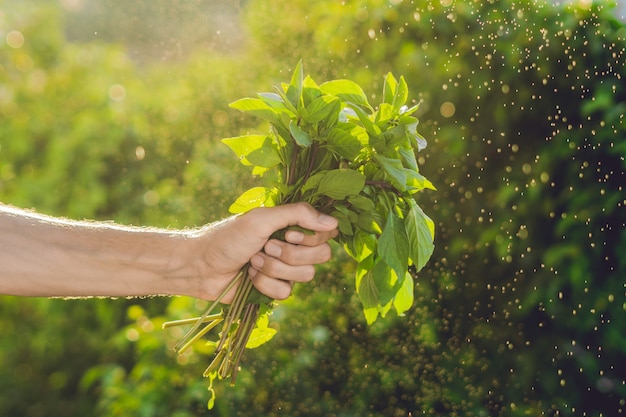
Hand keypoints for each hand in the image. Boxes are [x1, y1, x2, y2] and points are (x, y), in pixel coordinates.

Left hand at [185, 202, 337, 301]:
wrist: (201, 266)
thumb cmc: (228, 237)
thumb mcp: (262, 219)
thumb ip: (298, 215)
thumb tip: (334, 222)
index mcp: (293, 225)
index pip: (326, 232)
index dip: (313, 237)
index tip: (290, 233)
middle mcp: (294, 245)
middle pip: (321, 255)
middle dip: (291, 254)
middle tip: (267, 247)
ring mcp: (286, 268)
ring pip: (306, 276)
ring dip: (275, 268)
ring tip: (253, 261)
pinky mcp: (275, 288)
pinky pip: (287, 292)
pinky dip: (266, 284)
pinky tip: (250, 276)